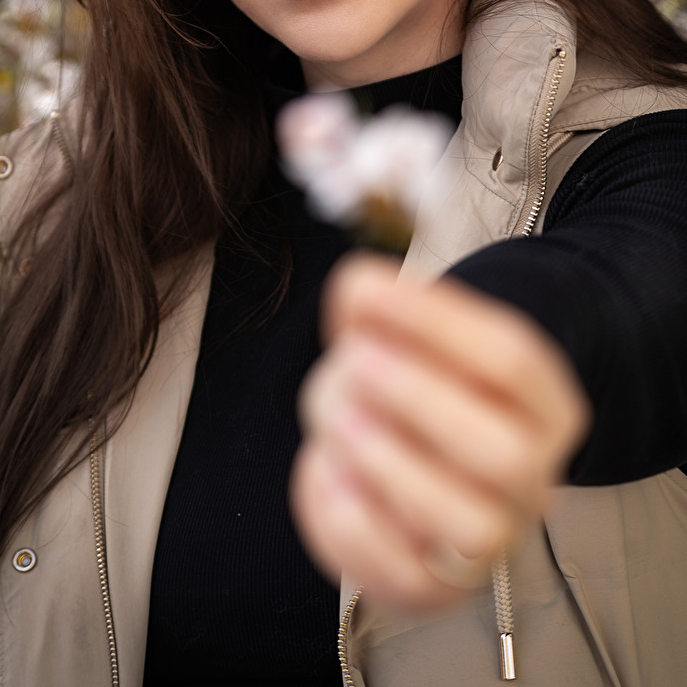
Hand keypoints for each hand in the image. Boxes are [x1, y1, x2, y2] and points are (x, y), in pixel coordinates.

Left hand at [291, 254, 590, 608]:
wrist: (417, 464)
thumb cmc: (416, 390)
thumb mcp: (406, 336)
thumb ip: (382, 307)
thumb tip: (355, 288)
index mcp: (543, 403)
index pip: (511, 360)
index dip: (432, 321)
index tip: (364, 292)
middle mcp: (533, 477)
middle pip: (504, 453)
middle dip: (416, 399)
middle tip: (353, 360)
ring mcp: (493, 539)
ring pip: (467, 525)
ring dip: (385, 462)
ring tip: (335, 417)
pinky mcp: (437, 586)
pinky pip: (406, 575)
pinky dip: (353, 522)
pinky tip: (329, 470)